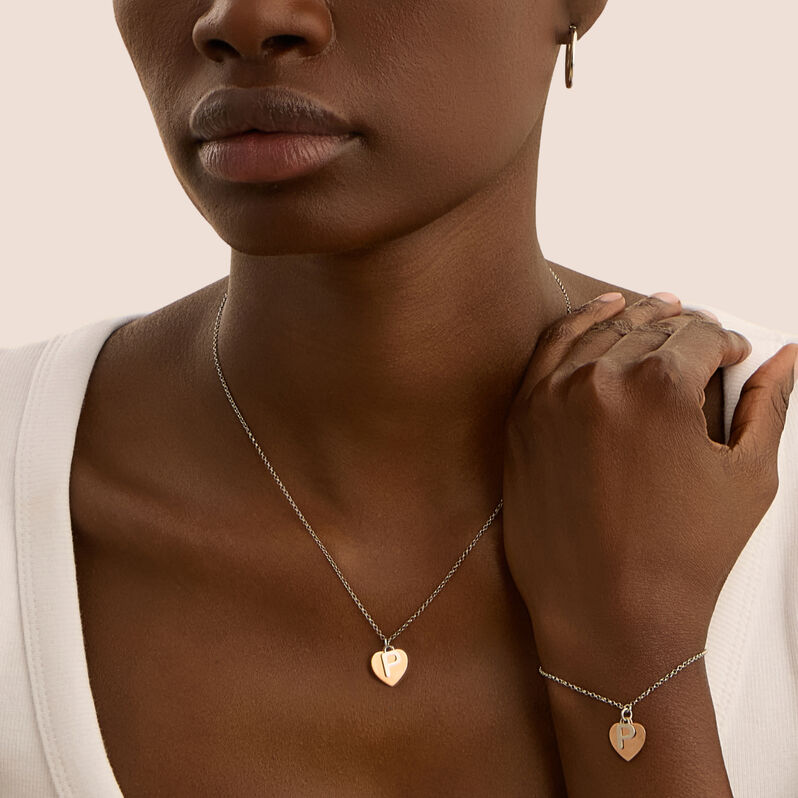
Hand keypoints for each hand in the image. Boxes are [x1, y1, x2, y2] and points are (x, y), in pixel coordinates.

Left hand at [502, 292, 797, 667]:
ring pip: (599, 331)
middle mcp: (599, 380)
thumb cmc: (681, 558)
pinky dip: (577, 326)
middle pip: (650, 328)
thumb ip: (767, 405)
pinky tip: (601, 315)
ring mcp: (552, 396)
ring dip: (633, 319)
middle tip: (700, 338)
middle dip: (683, 329)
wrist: (606, 616)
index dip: (725, 341)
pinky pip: (550, 351)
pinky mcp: (522, 416)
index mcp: (660, 388)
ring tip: (655, 310)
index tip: (733, 354)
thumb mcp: (747, 477)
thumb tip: (785, 357)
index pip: (700, 334)